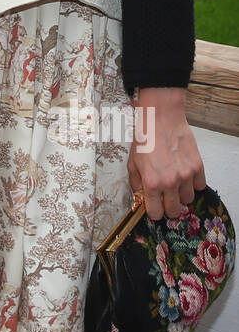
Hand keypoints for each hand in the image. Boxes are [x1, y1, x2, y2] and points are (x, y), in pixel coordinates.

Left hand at [127, 87, 205, 220]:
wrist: (160, 119)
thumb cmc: (145, 138)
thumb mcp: (132, 163)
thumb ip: (137, 183)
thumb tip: (141, 196)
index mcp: (152, 183)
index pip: (156, 213)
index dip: (154, 212)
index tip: (154, 208)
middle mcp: (170, 182)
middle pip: (174, 211)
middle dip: (168, 207)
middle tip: (165, 198)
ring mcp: (186, 175)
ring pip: (188, 200)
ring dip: (181, 195)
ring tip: (175, 183)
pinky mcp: (197, 166)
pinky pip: (199, 186)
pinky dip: (193, 183)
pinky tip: (185, 175)